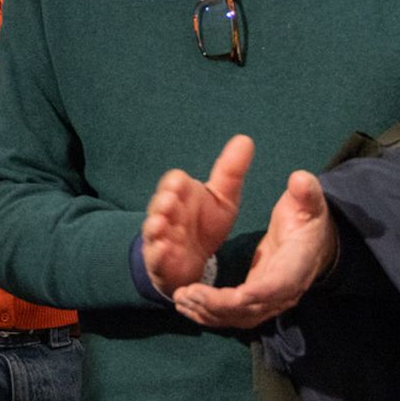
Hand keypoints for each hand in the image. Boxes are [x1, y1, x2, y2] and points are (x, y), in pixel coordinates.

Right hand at [142, 134, 251, 295]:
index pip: (174, 182)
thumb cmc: (204, 224)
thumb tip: (245, 139)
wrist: (191, 261)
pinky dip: (158, 253)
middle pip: (160, 203)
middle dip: (163, 202)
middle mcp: (166, 213)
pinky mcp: (159, 261)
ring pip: (153, 228)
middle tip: (170, 201)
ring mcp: (160, 237)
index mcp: (180, 194)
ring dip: (156, 225)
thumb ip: (230, 171)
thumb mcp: (222, 198)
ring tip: (160, 224)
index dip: (176, 183)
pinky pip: (155, 257)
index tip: (180, 184)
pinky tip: (164, 250)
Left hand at [172, 170, 337, 328]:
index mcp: (298, 263)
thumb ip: (305, 193)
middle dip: (221, 304)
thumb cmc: (306, 219)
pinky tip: (186, 306)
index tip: (234, 294)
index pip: (279, 284)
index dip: (259, 292)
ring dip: (209, 312)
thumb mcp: (308, 203)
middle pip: (254, 307)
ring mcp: (272, 300)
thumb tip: (300, 179)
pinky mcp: (258, 303)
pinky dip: (210, 314)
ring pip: (240, 317)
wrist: (313, 243)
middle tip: (188, 293)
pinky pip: (234, 316)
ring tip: (181, 299)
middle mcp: (286, 289)